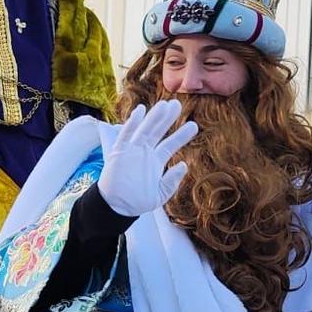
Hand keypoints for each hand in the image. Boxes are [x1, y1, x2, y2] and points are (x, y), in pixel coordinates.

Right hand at [96, 101, 200, 217]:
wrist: (117, 208)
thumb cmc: (137, 202)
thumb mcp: (160, 194)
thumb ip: (171, 181)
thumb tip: (184, 165)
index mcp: (155, 161)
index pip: (170, 145)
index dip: (181, 135)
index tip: (194, 126)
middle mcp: (145, 153)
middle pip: (158, 132)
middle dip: (167, 118)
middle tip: (177, 104)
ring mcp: (132, 151)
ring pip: (144, 130)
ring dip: (153, 117)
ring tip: (164, 104)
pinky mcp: (119, 152)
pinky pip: (126, 135)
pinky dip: (132, 123)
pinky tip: (140, 111)